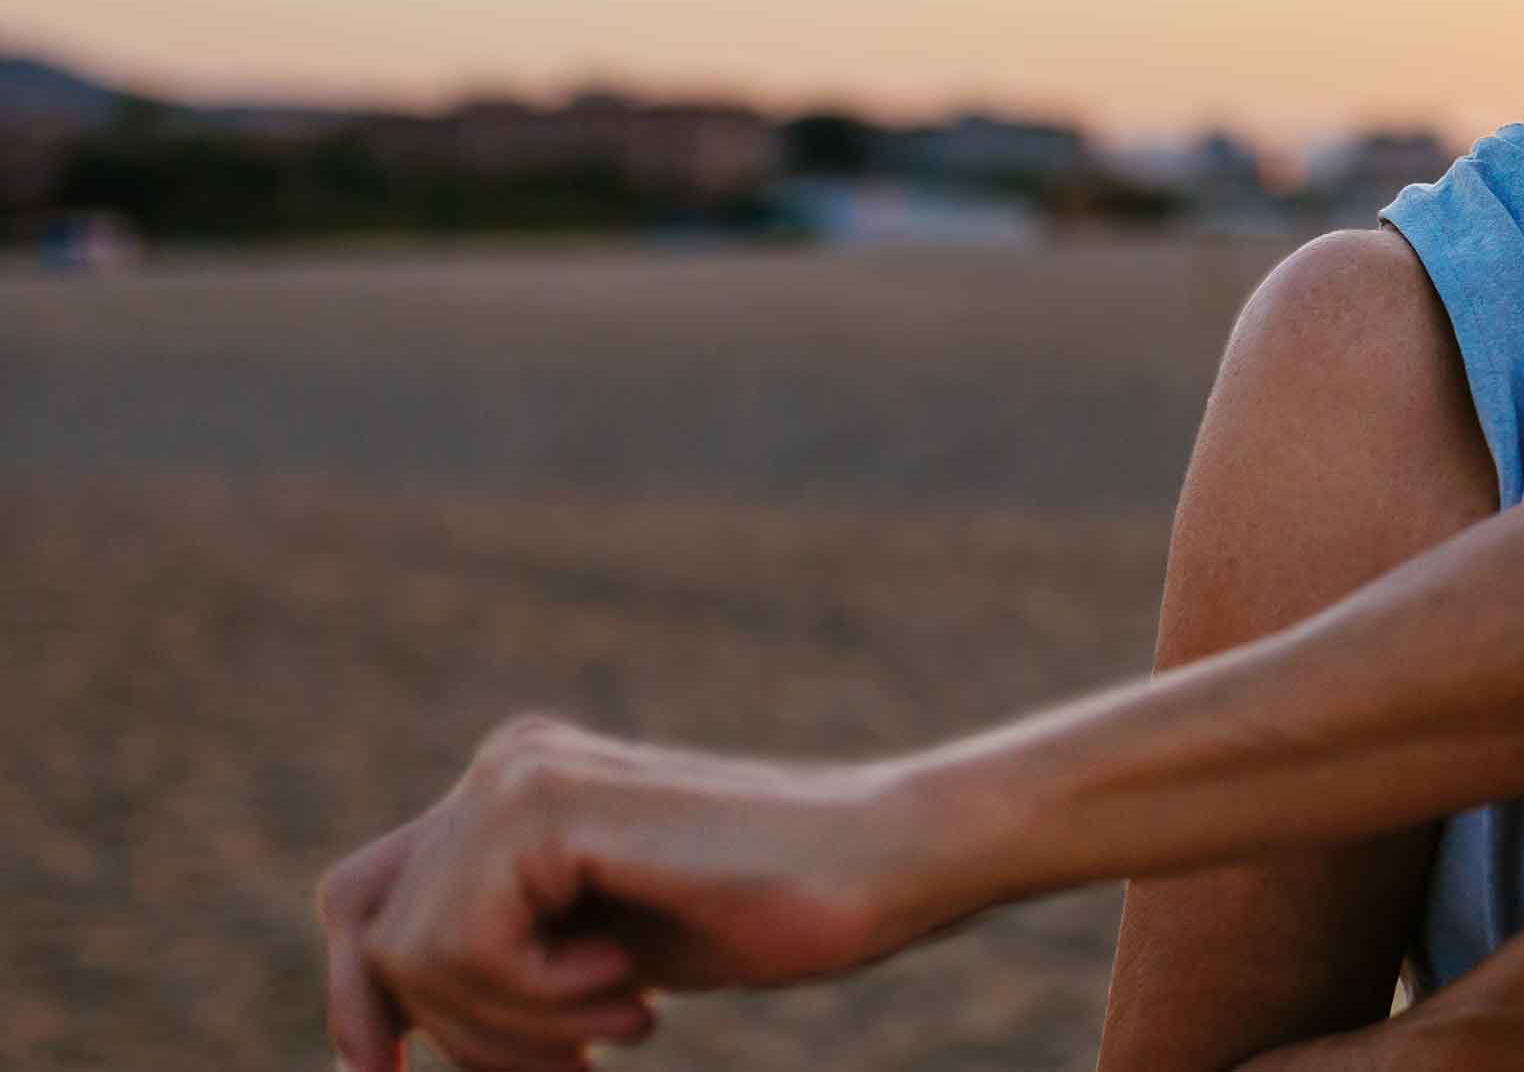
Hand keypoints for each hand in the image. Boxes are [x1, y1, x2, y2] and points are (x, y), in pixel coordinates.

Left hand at [316, 713, 925, 1069]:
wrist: (885, 862)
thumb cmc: (772, 909)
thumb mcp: (602, 947)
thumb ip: (510, 954)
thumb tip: (380, 1030)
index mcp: (516, 788)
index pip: (363, 897)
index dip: (357, 997)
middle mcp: (506, 763)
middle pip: (371, 930)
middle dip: (453, 1031)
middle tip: (572, 1071)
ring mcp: (519, 773)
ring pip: (412, 952)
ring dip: (512, 1025)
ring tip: (628, 1019)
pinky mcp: (545, 806)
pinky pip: (460, 946)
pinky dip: (537, 1000)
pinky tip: (634, 990)